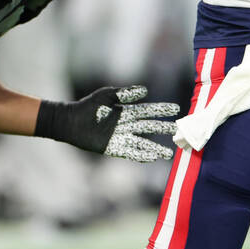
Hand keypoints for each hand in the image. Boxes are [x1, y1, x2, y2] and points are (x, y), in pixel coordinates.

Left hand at [35, 85, 180, 162]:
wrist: (71, 122)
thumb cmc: (88, 106)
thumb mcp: (106, 95)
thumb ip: (125, 93)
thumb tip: (145, 90)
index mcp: (124, 110)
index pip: (147, 110)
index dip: (161, 110)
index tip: (176, 109)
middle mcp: (125, 125)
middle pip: (148, 127)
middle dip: (162, 129)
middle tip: (178, 131)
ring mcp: (120, 137)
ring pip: (142, 143)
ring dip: (155, 148)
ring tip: (169, 153)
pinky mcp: (112, 148)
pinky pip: (130, 153)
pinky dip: (141, 155)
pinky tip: (152, 158)